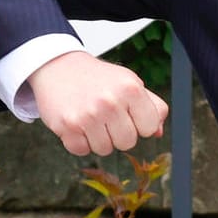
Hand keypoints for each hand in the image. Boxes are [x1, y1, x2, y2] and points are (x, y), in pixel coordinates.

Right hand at [27, 51, 168, 155]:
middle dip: (118, 133)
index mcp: (131, 89)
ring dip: (98, 139)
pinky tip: (77, 123)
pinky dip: (79, 141)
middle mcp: (110, 102)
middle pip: (128, 143)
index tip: (128, 114)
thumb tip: (158, 132)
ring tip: (91, 118)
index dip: (139, 124)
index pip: (150, 128)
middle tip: (106, 116)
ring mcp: (88, 115)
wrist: (59, 66)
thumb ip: (151, 106)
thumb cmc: (98, 78)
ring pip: (105, 150)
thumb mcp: (129, 82)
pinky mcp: (67, 126)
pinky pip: (82, 150)